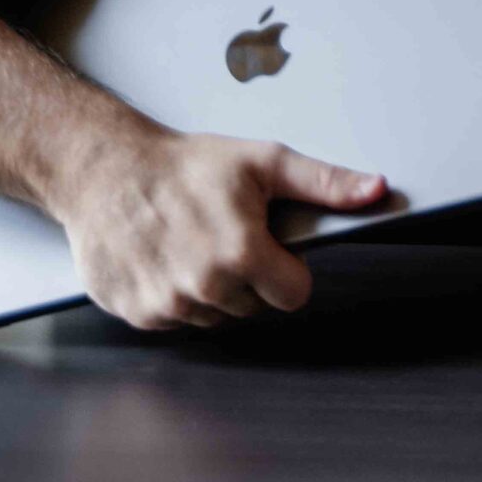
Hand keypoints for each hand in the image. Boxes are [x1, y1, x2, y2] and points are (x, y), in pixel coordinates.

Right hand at [47, 126, 386, 330]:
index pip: (294, 295)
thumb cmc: (184, 165)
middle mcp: (204, 286)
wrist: (106, 171)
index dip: (288, 270)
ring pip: (216, 316)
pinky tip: (168, 258)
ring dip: (213, 289)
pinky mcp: (137, 313)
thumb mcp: (264, 162)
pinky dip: (176, 295)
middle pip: (255, 306)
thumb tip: (375, 191)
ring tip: (195, 243)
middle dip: (249, 276)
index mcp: (242, 252)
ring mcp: (168, 304)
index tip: (271, 249)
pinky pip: (176, 319)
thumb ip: (325, 182)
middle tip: (227, 235)